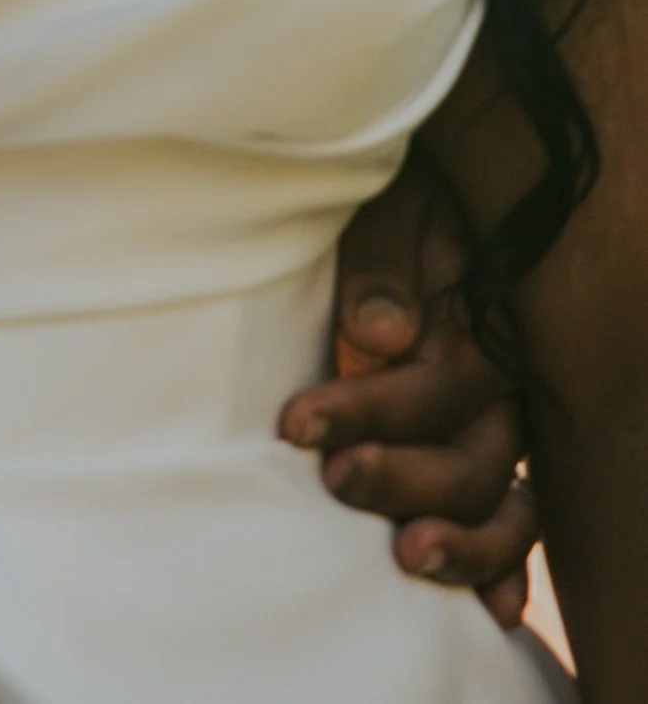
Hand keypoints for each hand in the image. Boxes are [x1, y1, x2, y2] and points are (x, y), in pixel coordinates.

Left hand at [280, 168, 532, 630]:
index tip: (296, 422)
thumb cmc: (395, 204)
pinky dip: (504, 568)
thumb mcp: (386, 208)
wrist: (430, 199)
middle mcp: (500, 390)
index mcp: (480, 325)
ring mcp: (499, 429)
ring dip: (461, 542)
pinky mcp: (486, 456)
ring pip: (505, 507)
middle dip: (401, 478)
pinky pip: (518, 523)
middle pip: (472, 460)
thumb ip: (382, 264)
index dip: (367, 410)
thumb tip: (381, 333)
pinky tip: (491, 614)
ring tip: (407, 557)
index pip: (436, 387)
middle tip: (336, 479)